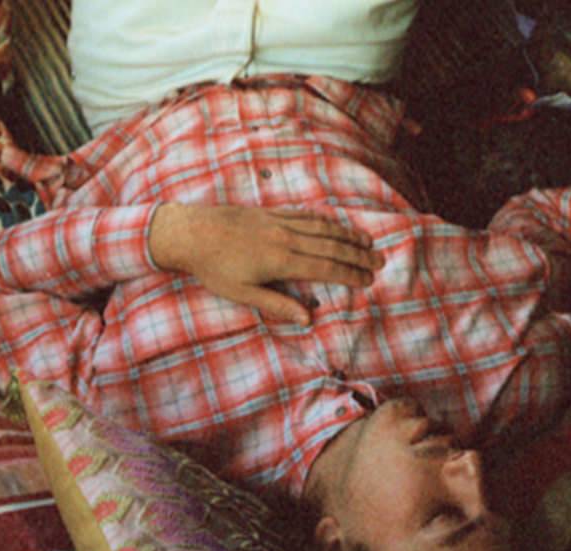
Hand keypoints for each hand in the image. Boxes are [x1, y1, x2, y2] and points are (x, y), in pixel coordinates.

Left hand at [149, 203, 383, 324]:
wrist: (191, 232)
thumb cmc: (213, 268)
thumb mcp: (242, 293)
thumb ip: (277, 305)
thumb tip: (308, 318)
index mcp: (281, 261)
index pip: (325, 268)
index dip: (350, 274)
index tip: (369, 280)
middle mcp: (286, 238)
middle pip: (331, 246)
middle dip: (357, 255)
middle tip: (379, 262)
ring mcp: (280, 222)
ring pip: (323, 228)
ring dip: (348, 235)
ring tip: (368, 242)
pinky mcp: (271, 213)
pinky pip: (306, 215)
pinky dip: (326, 220)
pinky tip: (336, 224)